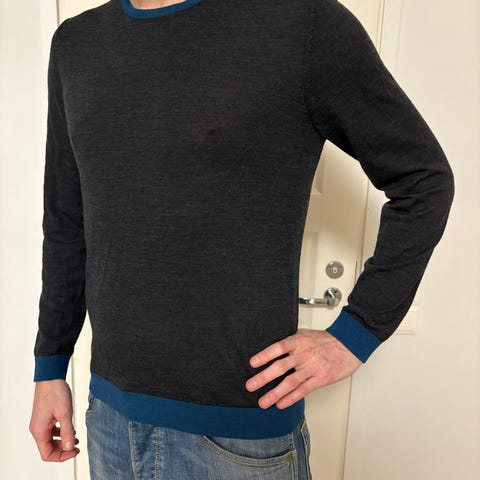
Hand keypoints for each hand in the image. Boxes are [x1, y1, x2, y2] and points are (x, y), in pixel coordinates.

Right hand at [29, 379, 79, 461]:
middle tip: (76, 447)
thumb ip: (67, 432)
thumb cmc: (55, 392)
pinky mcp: (44, 417)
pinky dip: (60, 432)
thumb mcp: (65, 413)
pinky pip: (51, 430)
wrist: (51, 377)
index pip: (47, 454)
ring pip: (50, 439)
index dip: (62, 456)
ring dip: (62, 441)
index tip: (74, 452)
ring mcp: (40, 422)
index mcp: (39, 431)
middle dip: (63, 449)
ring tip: (75, 438)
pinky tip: (70, 429)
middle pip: (48, 448)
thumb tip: (69, 447)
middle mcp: (37, 429)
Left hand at [245, 328, 362, 408]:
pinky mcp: (321, 379)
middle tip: (250, 386)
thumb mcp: (306, 334)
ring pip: (290, 382)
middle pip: (281, 367)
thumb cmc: (326, 340)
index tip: (252, 363)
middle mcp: (304, 354)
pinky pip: (303, 390)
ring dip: (275, 393)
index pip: (278, 347)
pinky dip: (291, 398)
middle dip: (264, 378)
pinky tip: (281, 404)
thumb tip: (272, 349)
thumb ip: (290, 341)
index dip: (265, 355)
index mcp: (298, 341)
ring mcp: (312, 368)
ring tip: (263, 402)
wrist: (350, 344)